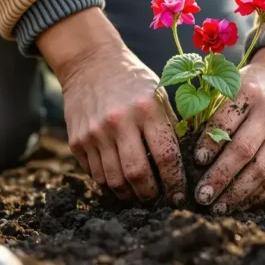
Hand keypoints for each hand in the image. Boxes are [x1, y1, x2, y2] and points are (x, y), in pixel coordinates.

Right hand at [36, 8, 185, 204]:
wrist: (90, 63)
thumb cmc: (133, 80)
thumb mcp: (158, 94)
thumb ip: (171, 126)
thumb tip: (186, 163)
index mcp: (146, 109)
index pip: (166, 156)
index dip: (175, 182)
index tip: (180, 195)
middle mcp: (119, 122)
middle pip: (137, 174)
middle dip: (151, 195)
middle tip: (158, 201)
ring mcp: (94, 133)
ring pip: (113, 180)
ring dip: (129, 194)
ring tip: (139, 195)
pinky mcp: (77, 140)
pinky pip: (95, 173)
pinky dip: (109, 182)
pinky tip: (119, 180)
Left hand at [193, 47, 264, 212]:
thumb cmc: (247, 90)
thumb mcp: (228, 87)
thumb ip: (208, 112)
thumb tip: (182, 149)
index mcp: (251, 92)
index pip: (227, 121)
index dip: (211, 143)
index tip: (196, 161)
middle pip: (244, 151)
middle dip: (220, 178)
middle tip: (201, 197)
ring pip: (262, 172)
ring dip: (237, 194)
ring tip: (217, 208)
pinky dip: (255, 196)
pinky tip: (238, 205)